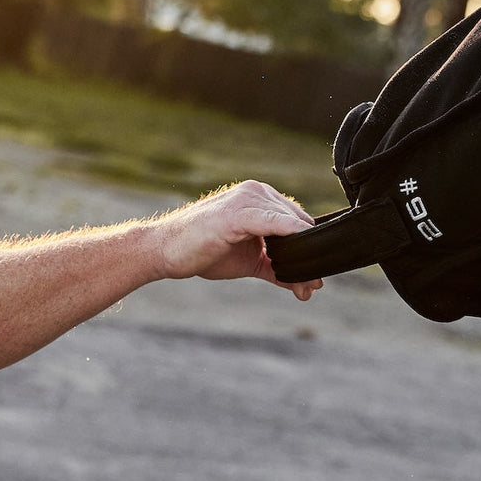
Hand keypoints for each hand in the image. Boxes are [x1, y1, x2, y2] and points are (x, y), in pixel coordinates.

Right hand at [155, 180, 323, 300]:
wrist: (164, 251)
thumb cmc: (203, 251)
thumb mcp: (250, 262)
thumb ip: (279, 270)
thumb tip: (309, 287)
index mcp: (260, 199)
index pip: (297, 221)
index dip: (309, 249)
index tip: (315, 279)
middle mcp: (257, 192)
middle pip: (298, 223)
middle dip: (308, 257)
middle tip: (311, 289)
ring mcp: (247, 199)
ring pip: (290, 224)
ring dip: (302, 256)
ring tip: (306, 285)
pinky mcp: (237, 212)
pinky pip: (272, 221)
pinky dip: (290, 234)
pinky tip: (302, 247)